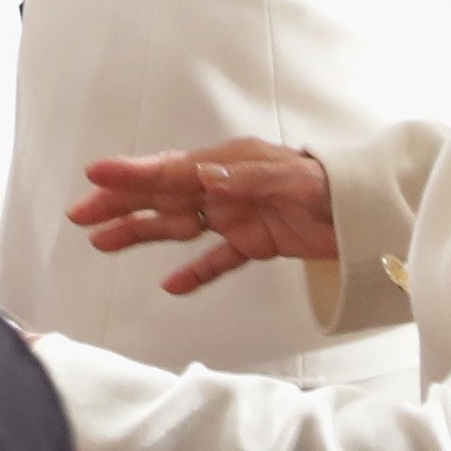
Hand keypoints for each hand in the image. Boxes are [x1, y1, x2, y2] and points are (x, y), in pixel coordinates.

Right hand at [69, 140, 337, 293]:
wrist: (370, 212)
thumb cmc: (331, 186)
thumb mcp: (292, 179)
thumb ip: (248, 179)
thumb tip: (202, 177)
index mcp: (227, 165)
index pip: (170, 171)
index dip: (131, 174)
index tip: (95, 174)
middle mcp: (224, 188)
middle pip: (161, 198)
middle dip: (120, 204)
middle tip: (80, 214)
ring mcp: (237, 216)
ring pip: (178, 227)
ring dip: (141, 233)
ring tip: (102, 242)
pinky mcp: (255, 242)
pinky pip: (217, 258)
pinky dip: (194, 271)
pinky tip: (171, 285)